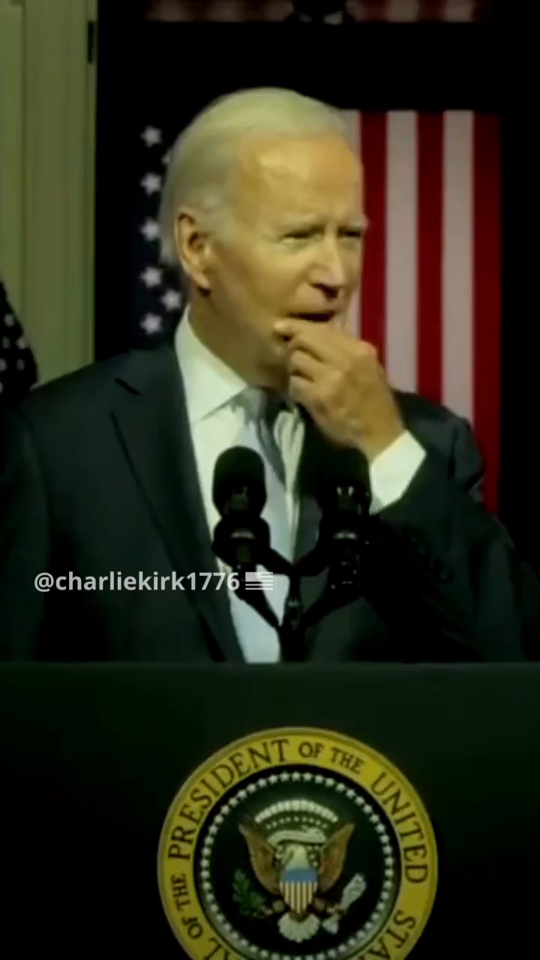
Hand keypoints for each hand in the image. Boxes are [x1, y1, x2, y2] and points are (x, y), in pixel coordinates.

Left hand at [273, 319, 404, 460]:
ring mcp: (331, 378)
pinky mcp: (319, 396)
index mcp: (359, 350)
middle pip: (305, 340)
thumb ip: (347, 348)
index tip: (281, 326)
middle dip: (293, 346)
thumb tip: (320, 332)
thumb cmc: (375, 398)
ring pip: (296, 360)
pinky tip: (303, 394)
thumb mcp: (370, 366)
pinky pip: (295, 383)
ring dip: (294, 370)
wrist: (380, 430)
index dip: (298, 326)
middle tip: (292, 356)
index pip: (323, 329)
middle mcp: (346, 359)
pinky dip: (295, 388)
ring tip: (302, 378)